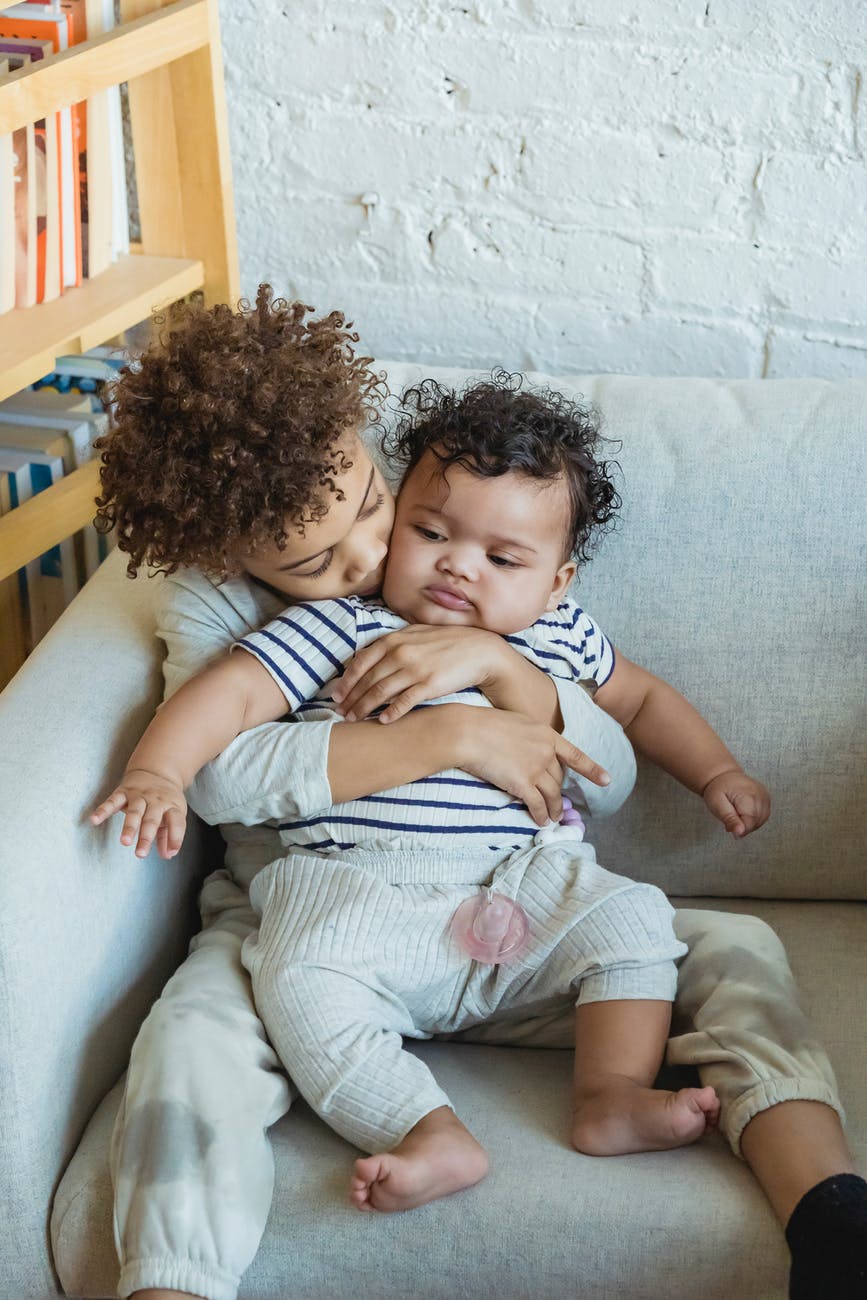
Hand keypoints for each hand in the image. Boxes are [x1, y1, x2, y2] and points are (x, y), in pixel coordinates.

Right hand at [90, 767, 187, 859]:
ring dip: (129, 827)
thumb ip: (168, 836)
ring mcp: (139, 795)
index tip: (170, 852)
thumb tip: (168, 855)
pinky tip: (94, 820)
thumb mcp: (173, 813)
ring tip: (124, 842)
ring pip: (134, 812)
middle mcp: (156, 800)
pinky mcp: (124, 792)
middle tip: (140, 854)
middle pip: (152, 820)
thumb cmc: (165, 799)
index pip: (176, 822)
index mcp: (172, 806)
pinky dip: (103, 810)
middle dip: (146, 837)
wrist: (157, 770)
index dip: (175, 837)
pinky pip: (113, 801)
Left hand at [332, 624, 506, 722]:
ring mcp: (415, 669)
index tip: (337, 695)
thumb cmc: (446, 642)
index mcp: (394, 639)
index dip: (345, 680)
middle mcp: (401, 653)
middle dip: (350, 698)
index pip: (360, 662)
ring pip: (380, 693)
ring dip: (363, 708)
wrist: (479, 650)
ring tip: (354, 720)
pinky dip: (391, 713)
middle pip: (367, 680)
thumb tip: (367, 654)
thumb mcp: (416, 634)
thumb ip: (392, 642)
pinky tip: (382, 722)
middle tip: (340, 712)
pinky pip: (404, 702)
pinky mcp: (429, 685)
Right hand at [455, 708, 609, 826]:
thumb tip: (528, 751)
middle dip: (559, 793)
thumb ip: (528, 738)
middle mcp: (545, 752)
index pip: (575, 755)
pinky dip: (542, 815)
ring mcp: (535, 768)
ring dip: (554, 809)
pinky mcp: (522, 784)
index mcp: (546, 734)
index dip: (592, 769)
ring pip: (552, 795)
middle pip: (559, 778)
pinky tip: (542, 822)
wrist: (468, 732)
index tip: (606, 780)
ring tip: (553, 818)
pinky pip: (538, 805)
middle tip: (558, 803)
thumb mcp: (515, 723)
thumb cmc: (483, 724)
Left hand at [702, 769, 769, 837]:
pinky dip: (753, 819)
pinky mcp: (767, 799)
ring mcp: (765, 797)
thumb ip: (729, 819)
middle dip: (743, 826)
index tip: (729, 826)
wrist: (724, 776)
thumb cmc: (718, 789)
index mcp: (748, 796)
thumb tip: (740, 833)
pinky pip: (763, 816)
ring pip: (761, 821)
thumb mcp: (716, 804)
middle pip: (756, 823)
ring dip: (748, 823)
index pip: (751, 823)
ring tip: (736, 813)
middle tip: (730, 818)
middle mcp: (761, 795)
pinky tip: (744, 813)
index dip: (740, 829)